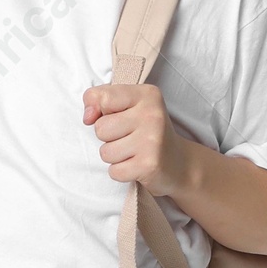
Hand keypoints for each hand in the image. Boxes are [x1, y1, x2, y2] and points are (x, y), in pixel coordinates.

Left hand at [82, 81, 192, 198]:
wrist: (178, 163)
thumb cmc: (145, 131)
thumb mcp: (127, 106)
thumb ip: (100, 100)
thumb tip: (87, 116)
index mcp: (147, 95)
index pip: (103, 98)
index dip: (100, 112)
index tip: (115, 117)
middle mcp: (152, 115)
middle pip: (101, 128)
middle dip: (108, 138)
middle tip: (129, 139)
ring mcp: (152, 140)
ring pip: (105, 152)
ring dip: (114, 157)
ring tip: (133, 152)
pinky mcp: (149, 165)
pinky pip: (114, 171)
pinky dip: (121, 172)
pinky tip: (136, 165)